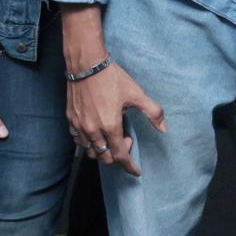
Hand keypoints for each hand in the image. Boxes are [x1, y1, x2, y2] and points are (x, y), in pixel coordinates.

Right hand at [68, 63, 164, 177]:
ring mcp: (80, 125)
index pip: (120, 156)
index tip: (136, 171)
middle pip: (105, 158)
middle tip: (125, 140)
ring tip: (111, 137)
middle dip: (118, 156)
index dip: (129, 166)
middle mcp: (93, 130)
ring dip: (102, 151)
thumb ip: (152, 112)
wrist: (86, 64)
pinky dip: (88, 142)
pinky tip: (96, 132)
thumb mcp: (136, 94)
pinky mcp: (71, 119)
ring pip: (90, 151)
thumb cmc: (111, 78)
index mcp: (110, 126)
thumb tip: (164, 128)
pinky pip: (78, 140)